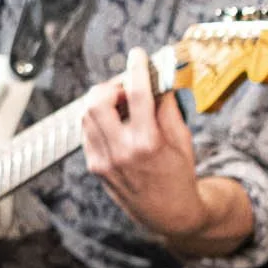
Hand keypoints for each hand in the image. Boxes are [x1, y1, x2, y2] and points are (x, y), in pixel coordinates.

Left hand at [80, 49, 208, 243]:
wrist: (167, 213)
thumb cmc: (179, 175)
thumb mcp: (182, 139)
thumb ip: (167, 107)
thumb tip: (158, 78)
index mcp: (147, 142)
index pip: (136, 94)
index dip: (136, 68)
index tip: (137, 55)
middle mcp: (121, 151)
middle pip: (98, 102)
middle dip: (110, 86)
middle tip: (126, 86)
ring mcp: (103, 161)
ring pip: (86, 115)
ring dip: (101, 101)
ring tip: (121, 103)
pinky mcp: (95, 167)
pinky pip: (86, 132)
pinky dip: (97, 118)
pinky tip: (114, 119)